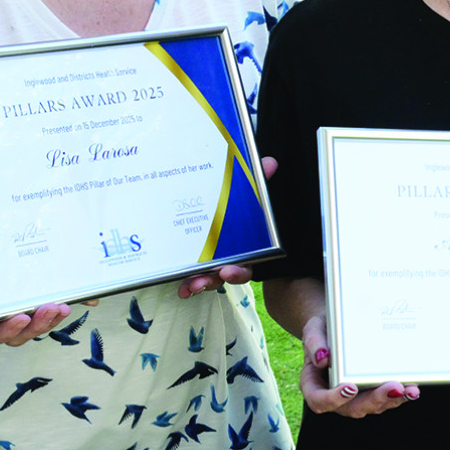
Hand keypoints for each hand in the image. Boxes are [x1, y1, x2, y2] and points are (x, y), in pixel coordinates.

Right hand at [0, 212, 75, 347]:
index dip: (2, 333)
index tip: (21, 318)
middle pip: (15, 335)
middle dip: (35, 326)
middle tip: (52, 308)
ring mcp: (10, 310)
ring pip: (32, 328)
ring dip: (49, 321)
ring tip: (63, 306)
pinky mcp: (27, 300)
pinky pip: (44, 311)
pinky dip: (61, 308)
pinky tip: (84, 299)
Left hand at [177, 157, 277, 297]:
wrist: (221, 201)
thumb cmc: (238, 203)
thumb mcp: (249, 191)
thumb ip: (259, 180)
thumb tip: (268, 162)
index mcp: (245, 245)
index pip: (246, 264)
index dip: (238, 271)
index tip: (229, 271)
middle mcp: (229, 257)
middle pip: (222, 274)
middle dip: (213, 280)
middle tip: (200, 282)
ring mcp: (211, 260)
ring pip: (207, 277)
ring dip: (198, 283)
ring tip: (189, 286)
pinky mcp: (194, 259)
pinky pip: (191, 274)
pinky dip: (186, 282)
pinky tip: (180, 287)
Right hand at [296, 313, 416, 418]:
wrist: (336, 329)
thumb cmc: (323, 331)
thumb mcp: (313, 330)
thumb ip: (314, 342)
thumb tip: (323, 358)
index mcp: (314, 385)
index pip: (320, 401)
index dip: (334, 399)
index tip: (350, 387)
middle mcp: (335, 396)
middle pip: (353, 408)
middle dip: (375, 399)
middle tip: (394, 387)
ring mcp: (355, 397)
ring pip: (373, 406)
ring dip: (393, 400)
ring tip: (411, 390)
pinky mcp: (371, 392)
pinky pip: (385, 399)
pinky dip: (400, 395)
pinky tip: (413, 388)